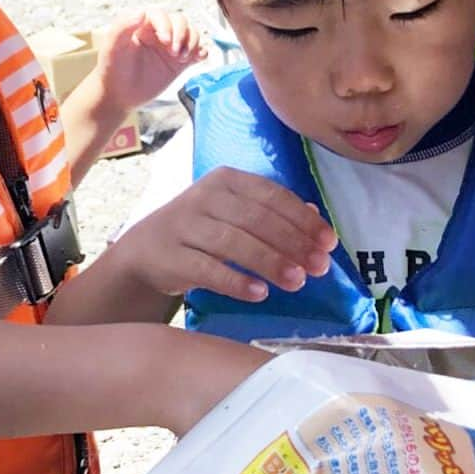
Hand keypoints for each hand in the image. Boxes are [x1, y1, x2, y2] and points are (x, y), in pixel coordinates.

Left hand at [93, 10, 207, 113]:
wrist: (118, 95)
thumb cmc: (112, 69)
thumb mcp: (112, 46)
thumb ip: (122, 26)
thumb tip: (141, 12)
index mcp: (142, 24)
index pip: (160, 14)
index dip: (166, 24)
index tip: (164, 40)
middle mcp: (158, 32)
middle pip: (180, 21)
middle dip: (182, 34)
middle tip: (174, 52)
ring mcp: (170, 47)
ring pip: (191, 33)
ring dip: (193, 42)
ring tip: (183, 58)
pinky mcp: (179, 63)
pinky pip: (197, 51)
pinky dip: (202, 52)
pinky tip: (198, 58)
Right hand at [118, 166, 337, 303]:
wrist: (145, 250)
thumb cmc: (200, 229)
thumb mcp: (233, 212)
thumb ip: (271, 212)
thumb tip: (314, 217)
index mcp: (226, 180)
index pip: (272, 195)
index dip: (303, 219)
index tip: (329, 243)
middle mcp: (205, 196)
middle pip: (256, 219)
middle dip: (292, 243)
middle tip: (319, 267)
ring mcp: (185, 224)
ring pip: (234, 242)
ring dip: (269, 262)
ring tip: (296, 282)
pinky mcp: (172, 254)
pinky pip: (208, 268)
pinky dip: (236, 281)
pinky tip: (259, 293)